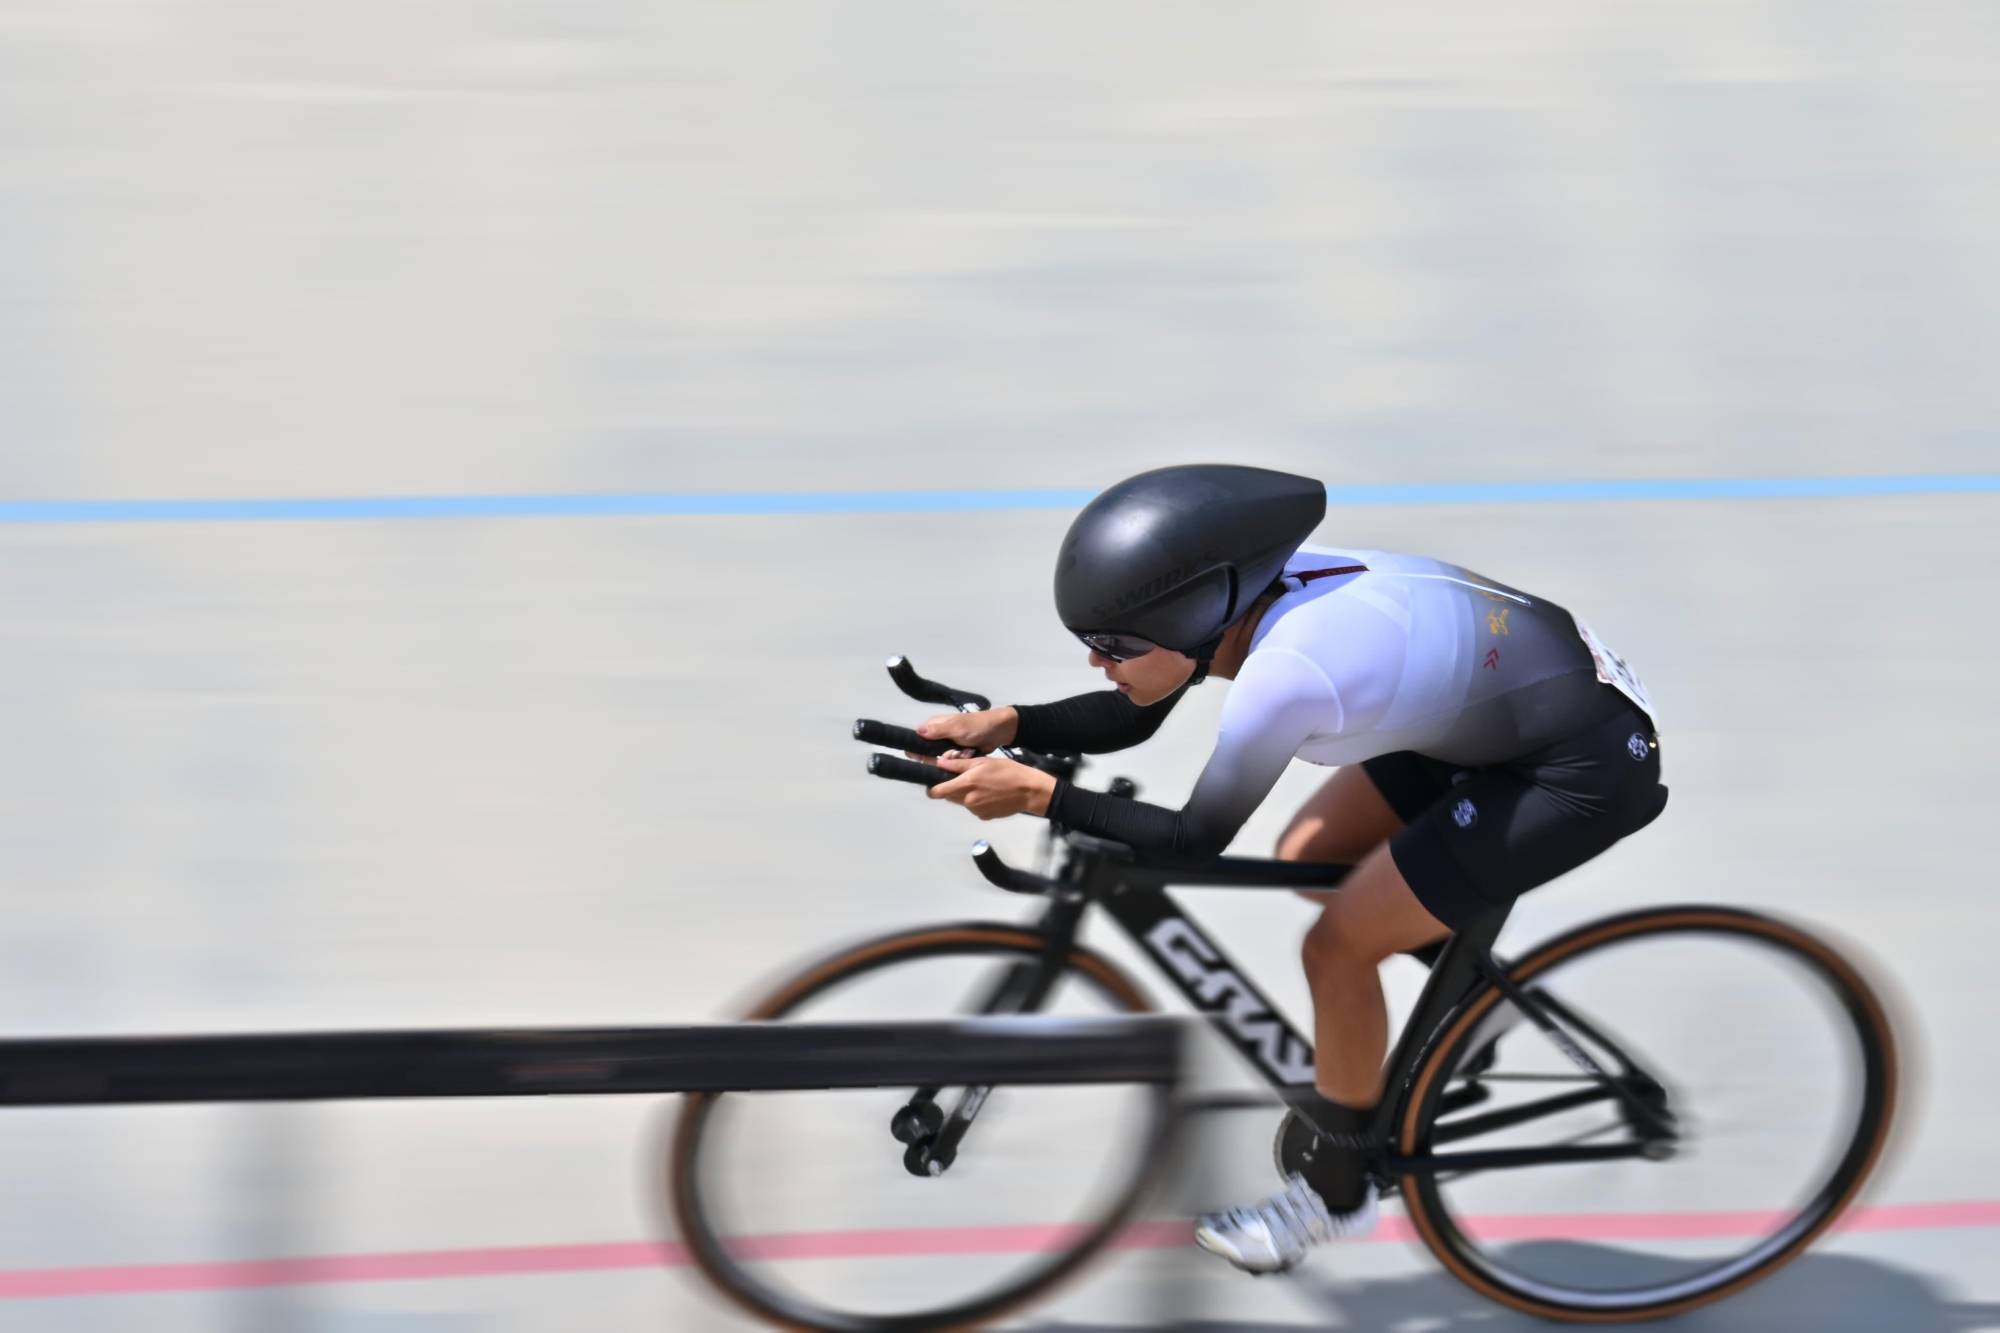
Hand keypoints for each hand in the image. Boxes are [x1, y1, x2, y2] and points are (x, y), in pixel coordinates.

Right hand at [912, 706, 1017, 755]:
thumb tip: (917, 731)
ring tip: (966, 752)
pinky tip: (970, 754)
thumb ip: (937, 731)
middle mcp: (939, 735)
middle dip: (942, 756)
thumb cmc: (976, 726)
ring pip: (942, 760)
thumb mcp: (956, 727)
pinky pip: (953, 762)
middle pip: (929, 753)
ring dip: (954, 758)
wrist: (1000, 731)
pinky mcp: (959, 753)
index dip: (918, 750)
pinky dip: (961, 760)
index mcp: (935, 725)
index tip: (923, 758)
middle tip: (954, 753)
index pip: (917, 739)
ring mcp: (949, 745)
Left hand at [927, 753, 1056, 820]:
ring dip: (966, 795)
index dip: (932, 788)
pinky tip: (990, 794)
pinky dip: (977, 802)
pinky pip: (974, 808)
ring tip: (983, 785)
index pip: (937, 792)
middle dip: (952, 788)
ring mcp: (976, 811)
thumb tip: (940, 763)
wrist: (1029, 791)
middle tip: (966, 778)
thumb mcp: (983, 761)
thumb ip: (959, 764)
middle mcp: (967, 801)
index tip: (935, 782)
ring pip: (962, 802)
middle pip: (949, 797)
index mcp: (965, 785)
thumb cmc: (1007, 771)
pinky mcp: (984, 817)